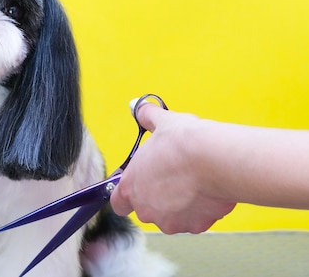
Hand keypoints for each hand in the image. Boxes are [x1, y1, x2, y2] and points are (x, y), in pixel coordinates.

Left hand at [110, 103, 235, 233]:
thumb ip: (147, 116)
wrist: (215, 160)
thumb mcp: (162, 122)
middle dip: (158, 198)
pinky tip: (206, 191)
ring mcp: (170, 221)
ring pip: (172, 217)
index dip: (128, 195)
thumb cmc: (184, 143)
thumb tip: (140, 108)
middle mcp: (146, 209)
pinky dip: (200, 210)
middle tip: (172, 178)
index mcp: (130, 187)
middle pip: (147, 209)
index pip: (119, 203)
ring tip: (192, 183)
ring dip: (179, 205)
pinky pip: (195, 220)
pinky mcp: (195, 226)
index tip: (139, 185)